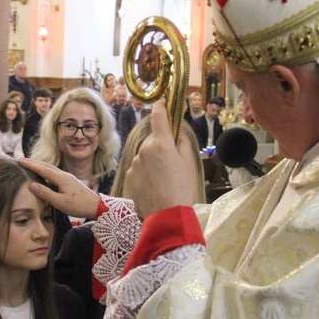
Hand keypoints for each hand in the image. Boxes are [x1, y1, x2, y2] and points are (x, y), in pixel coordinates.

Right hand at [19, 158, 99, 219]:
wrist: (96, 205)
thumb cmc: (78, 205)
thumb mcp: (60, 202)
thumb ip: (46, 193)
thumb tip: (32, 185)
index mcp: (61, 178)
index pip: (42, 169)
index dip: (31, 165)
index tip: (20, 161)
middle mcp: (64, 175)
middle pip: (46, 166)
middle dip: (34, 162)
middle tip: (22, 160)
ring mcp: (68, 177)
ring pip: (51, 168)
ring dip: (40, 165)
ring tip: (30, 164)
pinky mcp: (70, 181)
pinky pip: (55, 172)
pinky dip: (46, 170)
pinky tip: (44, 174)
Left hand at [126, 99, 196, 218]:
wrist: (165, 215)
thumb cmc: (181, 189)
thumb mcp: (188, 163)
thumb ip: (182, 141)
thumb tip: (178, 130)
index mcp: (161, 144)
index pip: (158, 115)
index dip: (161, 107)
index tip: (163, 103)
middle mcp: (145, 150)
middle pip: (153, 140)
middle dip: (161, 146)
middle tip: (171, 163)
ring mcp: (135, 163)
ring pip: (145, 156)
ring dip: (152, 162)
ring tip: (163, 180)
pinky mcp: (130, 176)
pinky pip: (138, 169)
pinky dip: (145, 174)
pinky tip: (154, 186)